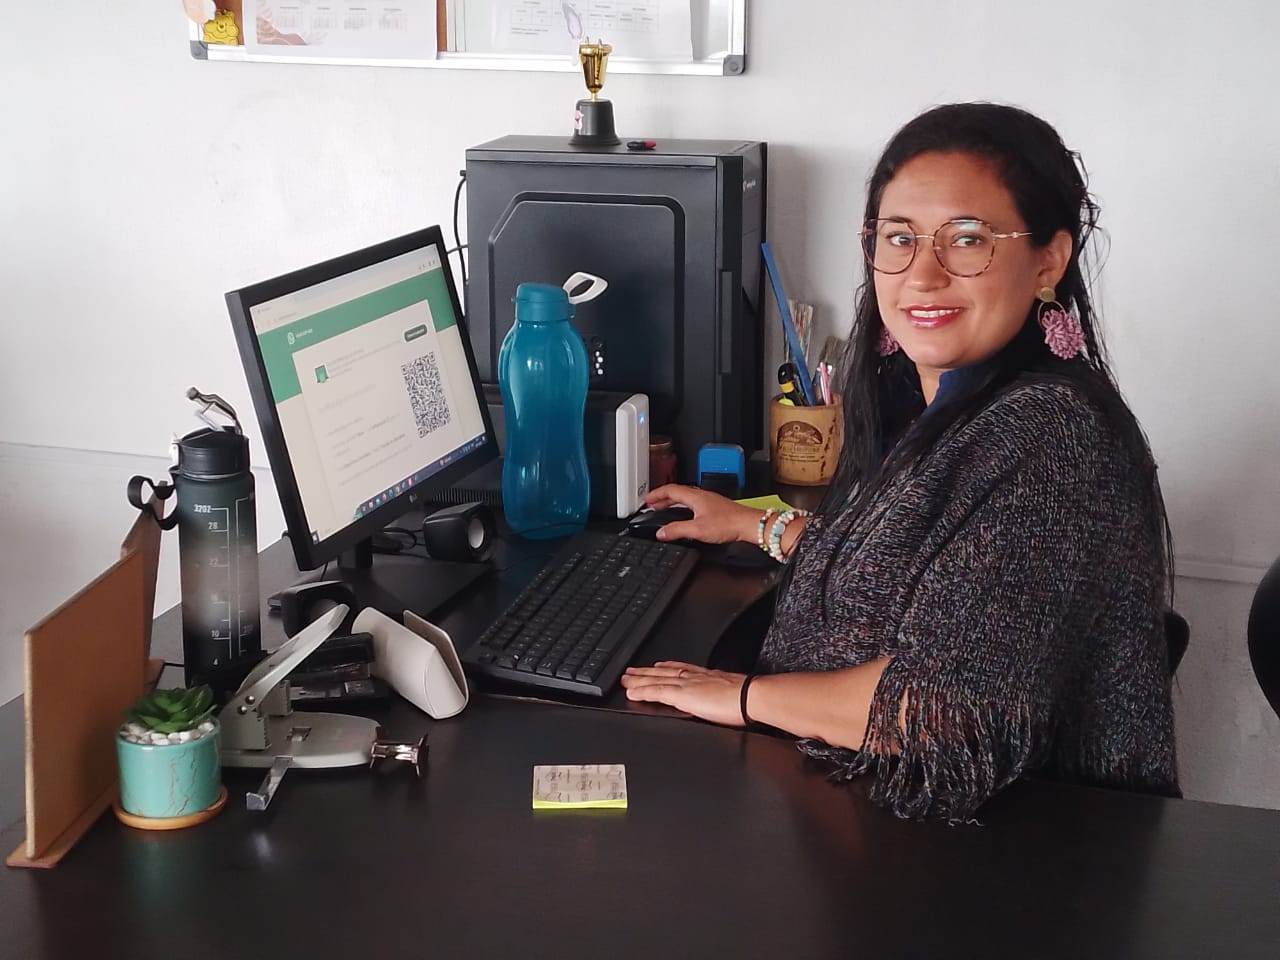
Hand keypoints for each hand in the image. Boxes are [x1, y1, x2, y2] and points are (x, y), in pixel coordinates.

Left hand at [620, 661, 748, 726]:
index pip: (682, 669)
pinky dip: (642, 691)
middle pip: (664, 673)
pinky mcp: (681, 696)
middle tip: (631, 671)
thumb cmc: (748, 699)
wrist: (752, 697)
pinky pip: (656, 692)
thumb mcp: (735, 692)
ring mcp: (686, 685)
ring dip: (639, 679)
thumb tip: (730, 703)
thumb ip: (725, 696)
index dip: (667, 667)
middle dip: (647, 672)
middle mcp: (694, 677)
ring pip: (656, 680)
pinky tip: (632, 692)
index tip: (658, 666)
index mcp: (707, 676)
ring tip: (626, 679)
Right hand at [644, 484, 760, 544]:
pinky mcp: (716, 508)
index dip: (656, 494)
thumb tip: (661, 533)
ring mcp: (710, 501)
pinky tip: (686, 516)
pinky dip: (684, 508)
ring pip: (686, 498)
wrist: (748, 525)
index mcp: (695, 496)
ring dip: (674, 502)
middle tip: (652, 504)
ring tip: (666, 509)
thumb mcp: (697, 529)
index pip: (670, 490)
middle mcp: (702, 495)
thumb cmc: (729, 523)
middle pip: (677, 493)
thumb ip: (677, 530)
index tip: (647, 499)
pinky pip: (694, 504)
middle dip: (663, 498)